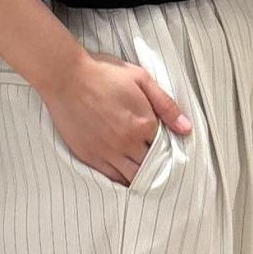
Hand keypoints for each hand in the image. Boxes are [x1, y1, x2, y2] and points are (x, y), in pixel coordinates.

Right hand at [40, 48, 191, 186]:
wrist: (66, 77)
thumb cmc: (104, 73)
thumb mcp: (141, 79)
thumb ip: (166, 105)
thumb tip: (186, 128)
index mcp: (144, 124)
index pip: (165, 146)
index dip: (167, 147)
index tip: (167, 147)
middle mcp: (127, 142)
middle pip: (151, 165)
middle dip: (158, 166)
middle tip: (160, 166)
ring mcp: (107, 152)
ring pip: (133, 177)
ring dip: (142, 177)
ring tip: (146, 175)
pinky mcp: (89, 156)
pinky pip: (111, 178)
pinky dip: (122, 180)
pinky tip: (127, 178)